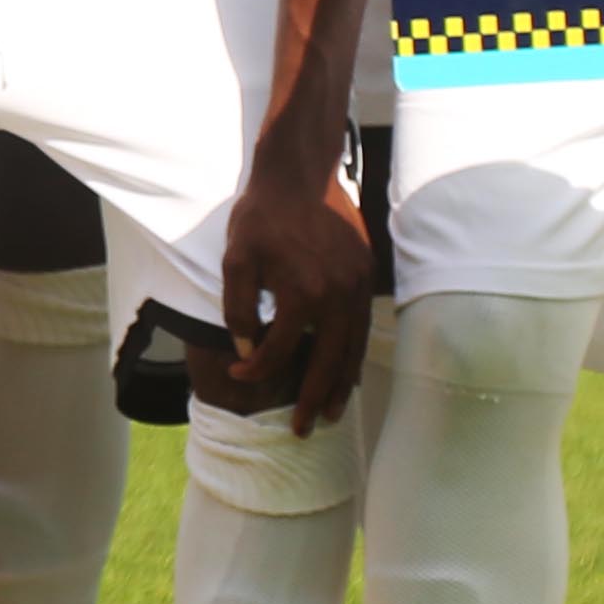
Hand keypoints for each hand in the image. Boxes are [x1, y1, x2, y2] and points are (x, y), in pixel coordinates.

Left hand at [206, 154, 374, 433]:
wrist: (300, 173)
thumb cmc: (261, 215)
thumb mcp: (235, 259)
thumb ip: (238, 309)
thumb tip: (246, 350)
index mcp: (302, 293)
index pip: (278, 350)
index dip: (253, 368)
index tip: (236, 373)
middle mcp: (337, 295)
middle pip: (327, 363)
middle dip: (314, 400)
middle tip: (304, 430)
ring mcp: (358, 286)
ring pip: (353, 349)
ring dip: (341, 384)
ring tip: (330, 412)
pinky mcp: (367, 275)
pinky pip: (363, 326)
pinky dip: (354, 353)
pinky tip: (346, 370)